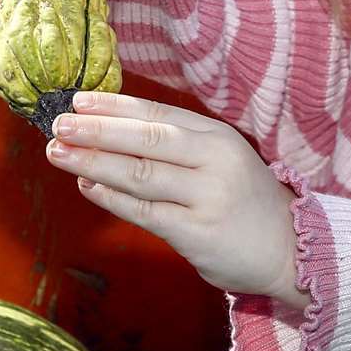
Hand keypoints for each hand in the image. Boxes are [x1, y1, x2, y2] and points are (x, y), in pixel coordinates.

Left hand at [45, 91, 309, 308]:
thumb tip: (112, 130)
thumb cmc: (246, 203)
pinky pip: (144, 211)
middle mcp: (215, 160)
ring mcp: (207, 196)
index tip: (77, 100)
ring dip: (94, 161)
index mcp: (219, 136)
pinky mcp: (197, 232)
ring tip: (59, 152)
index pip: (158, 114)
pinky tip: (87, 185)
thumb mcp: (224, 160)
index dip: (115, 106)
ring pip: (139, 174)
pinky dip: (111, 197)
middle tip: (59, 124)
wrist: (290, 249)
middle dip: (97, 130)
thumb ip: (179, 146)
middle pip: (146, 139)